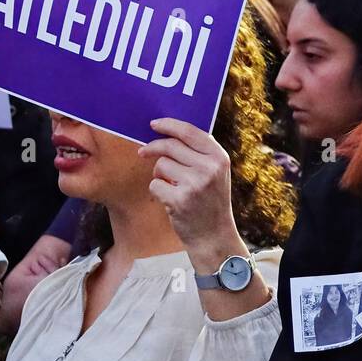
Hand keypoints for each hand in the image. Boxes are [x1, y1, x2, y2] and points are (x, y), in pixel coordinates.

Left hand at [140, 118, 239, 255]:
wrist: (214, 236)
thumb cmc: (210, 201)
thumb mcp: (216, 173)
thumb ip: (200, 153)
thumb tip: (170, 133)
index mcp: (219, 158)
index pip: (190, 132)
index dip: (169, 125)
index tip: (154, 124)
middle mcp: (209, 168)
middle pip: (170, 146)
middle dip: (152, 147)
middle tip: (142, 152)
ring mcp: (195, 183)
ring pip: (160, 165)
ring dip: (159, 175)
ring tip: (171, 187)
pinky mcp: (179, 199)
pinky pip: (155, 184)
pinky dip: (157, 191)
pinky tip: (170, 200)